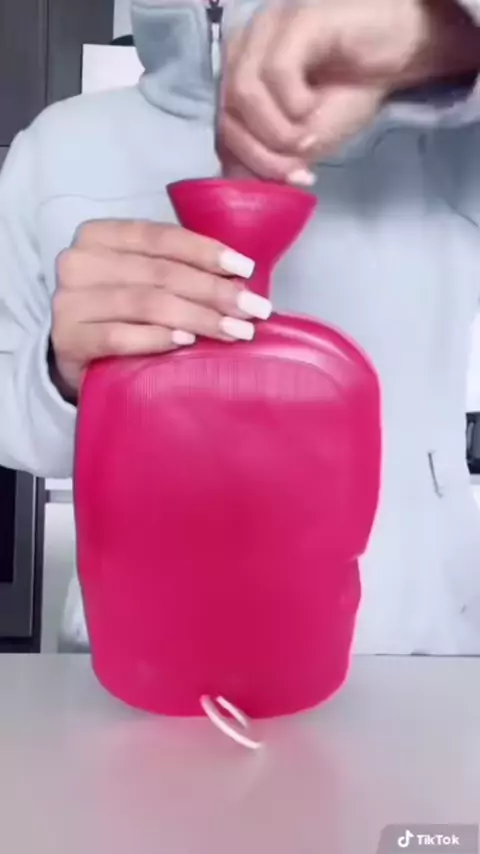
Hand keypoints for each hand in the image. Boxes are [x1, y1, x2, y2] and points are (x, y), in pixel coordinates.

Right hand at [50, 219, 269, 399]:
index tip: (246, 269)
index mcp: (99, 235)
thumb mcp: (140, 278)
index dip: (205, 251)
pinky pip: (118, 336)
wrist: (76, 354)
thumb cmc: (118, 313)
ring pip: (145, 304)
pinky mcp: (68, 339)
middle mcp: (79, 262)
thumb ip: (175, 268)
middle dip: (214, 291)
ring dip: (198, 317)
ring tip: (236, 331)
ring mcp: (68, 301)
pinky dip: (156, 339)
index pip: (159, 237)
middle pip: (160, 273)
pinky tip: (186, 343)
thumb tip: (240, 279)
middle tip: (254, 309)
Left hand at [219, 0, 478, 180]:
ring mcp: (267, 30)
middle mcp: (244, 49)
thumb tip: (243, 186)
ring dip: (277, 133)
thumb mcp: (306, 141)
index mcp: (239, 77)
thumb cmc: (351, 92)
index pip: (219, 130)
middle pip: (225, 114)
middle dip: (261, 157)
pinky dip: (294, 104)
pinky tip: (316, 107)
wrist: (400, 53)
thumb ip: (271, 160)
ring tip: (309, 140)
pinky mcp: (297, 20)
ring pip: (243, 94)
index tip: (286, 182)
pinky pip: (276, 71)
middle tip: (299, 170)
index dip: (246, 166)